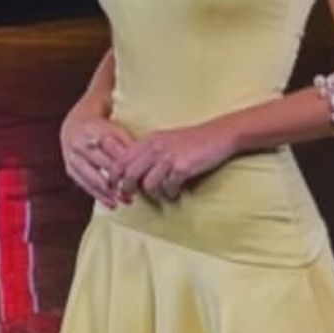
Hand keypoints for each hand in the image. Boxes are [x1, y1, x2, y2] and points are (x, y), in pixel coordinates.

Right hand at [60, 104, 135, 208]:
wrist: (75, 124)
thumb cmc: (102, 129)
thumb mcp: (116, 130)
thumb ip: (128, 145)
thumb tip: (144, 164)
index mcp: (95, 131)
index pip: (114, 151)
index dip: (127, 165)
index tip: (141, 176)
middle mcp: (82, 143)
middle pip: (104, 165)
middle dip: (120, 180)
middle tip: (136, 192)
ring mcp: (73, 156)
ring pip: (93, 178)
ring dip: (111, 193)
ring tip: (126, 201)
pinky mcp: (70, 168)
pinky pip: (85, 185)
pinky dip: (100, 196)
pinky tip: (112, 204)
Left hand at [105, 119, 236, 203]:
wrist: (219, 134)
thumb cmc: (193, 140)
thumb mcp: (166, 140)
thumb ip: (149, 152)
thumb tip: (134, 172)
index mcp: (149, 140)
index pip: (121, 159)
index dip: (114, 175)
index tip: (114, 186)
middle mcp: (155, 147)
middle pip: (130, 174)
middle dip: (128, 189)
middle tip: (129, 197)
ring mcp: (169, 157)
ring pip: (149, 185)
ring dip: (154, 193)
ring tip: (162, 192)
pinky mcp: (182, 168)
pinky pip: (169, 188)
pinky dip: (171, 193)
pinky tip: (176, 190)